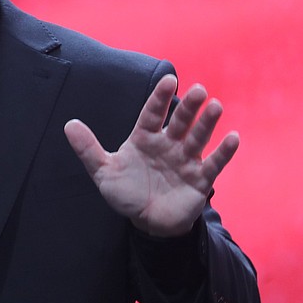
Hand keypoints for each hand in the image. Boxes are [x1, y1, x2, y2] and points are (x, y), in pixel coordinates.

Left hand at [64, 75, 238, 236]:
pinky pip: (213, 164)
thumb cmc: (126, 192)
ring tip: (216, 105)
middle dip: (189, 107)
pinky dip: (224, 152)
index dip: (160, 98)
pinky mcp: (199, 179)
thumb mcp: (103, 172)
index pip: (152, 114)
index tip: (170, 80)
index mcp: (144, 138)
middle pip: (179, 122)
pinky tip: (233, 137)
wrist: (146, 222)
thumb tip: (69, 124)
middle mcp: (167, 145)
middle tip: (199, 90)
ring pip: (197, 138)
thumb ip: (88, 149)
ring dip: (207, 123)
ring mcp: (185, 160)